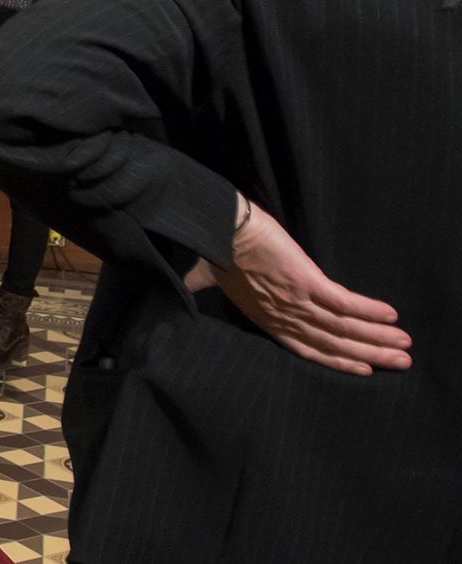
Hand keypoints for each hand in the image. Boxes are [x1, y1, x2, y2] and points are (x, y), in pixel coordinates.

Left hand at [183, 200, 411, 375]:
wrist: (216, 226)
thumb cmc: (213, 246)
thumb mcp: (209, 274)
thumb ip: (203, 284)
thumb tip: (191, 282)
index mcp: (263, 318)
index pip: (307, 348)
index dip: (337, 361)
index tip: (364, 369)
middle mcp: (282, 316)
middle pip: (333, 344)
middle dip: (369, 355)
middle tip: (402, 363)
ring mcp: (295, 300)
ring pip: (343, 329)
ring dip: (377, 338)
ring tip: (404, 346)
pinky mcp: (305, 280)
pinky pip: (343, 302)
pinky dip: (368, 311)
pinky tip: (390, 315)